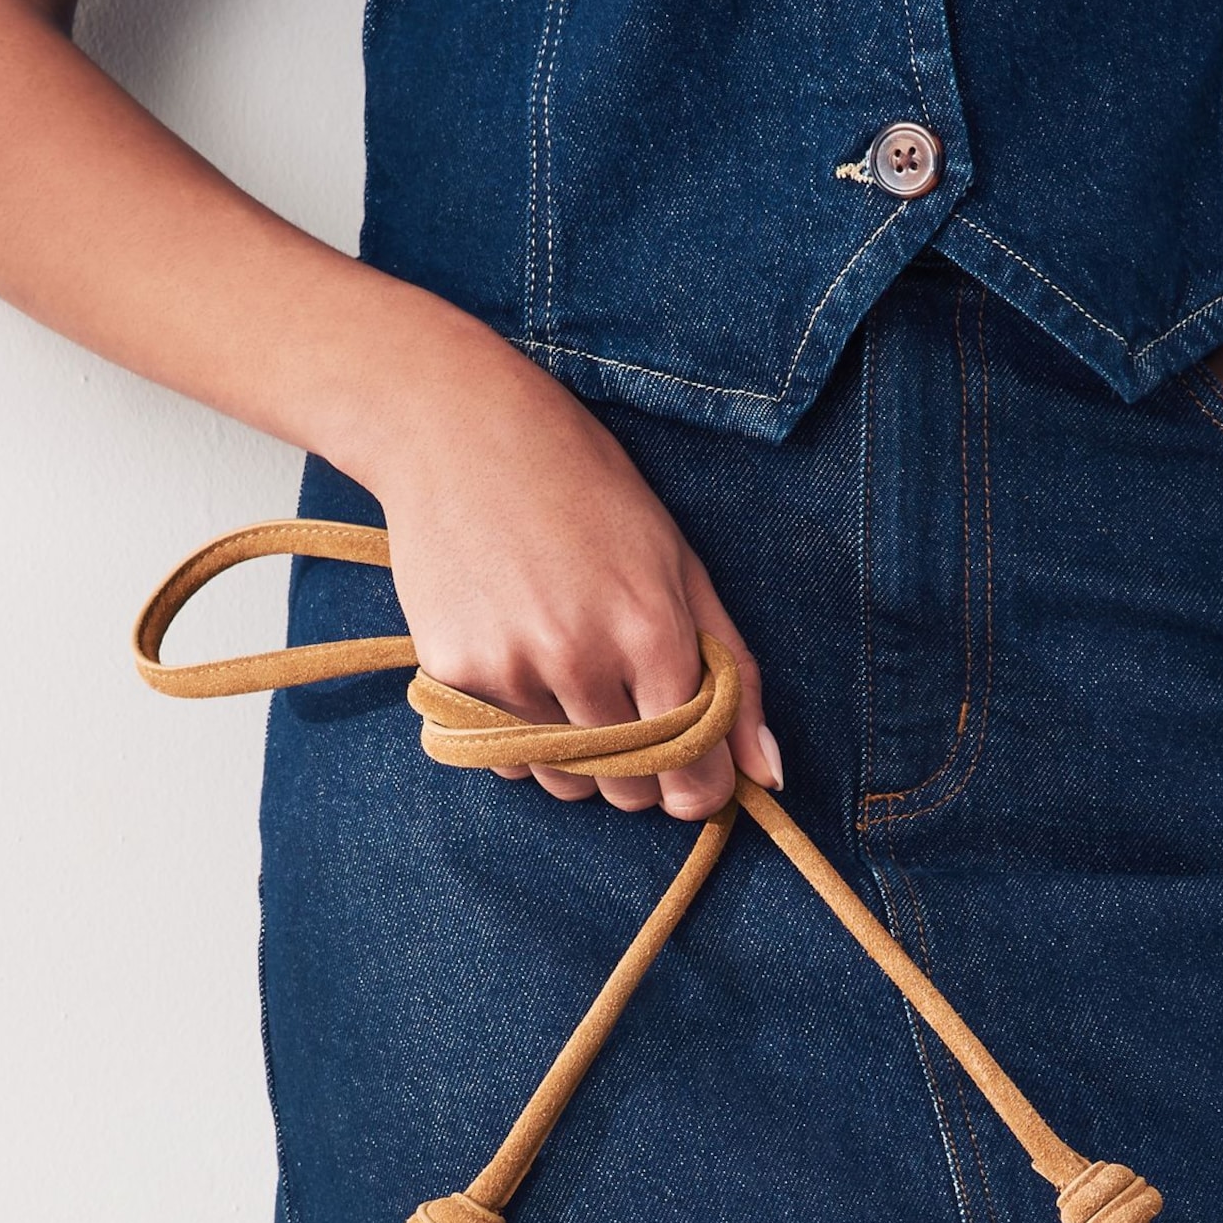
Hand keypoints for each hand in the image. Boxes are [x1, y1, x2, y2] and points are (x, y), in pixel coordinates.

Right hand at [326, 286, 780, 820]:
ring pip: (565, 782)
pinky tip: (519, 666)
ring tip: (567, 677)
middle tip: (627, 706)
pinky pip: (504, 758)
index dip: (700, 788)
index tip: (694, 775)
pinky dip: (519, 737)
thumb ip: (735, 676)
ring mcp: (510, 670)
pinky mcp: (452, 675)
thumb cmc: (588, 491)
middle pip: (628, 791)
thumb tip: (769, 774)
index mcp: (652, 630)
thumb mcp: (680, 567)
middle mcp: (580, 658)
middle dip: (640, 769)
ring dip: (577, 757)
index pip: (692, 776)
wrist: (459, 431)